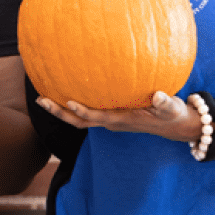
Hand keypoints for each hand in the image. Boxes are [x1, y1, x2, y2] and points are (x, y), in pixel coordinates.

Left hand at [35, 91, 202, 142]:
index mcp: (122, 119)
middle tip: (40, 100)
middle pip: (79, 120)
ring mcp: (109, 119)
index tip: (69, 102)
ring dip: (60, 109)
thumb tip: (158, 96)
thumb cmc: (173, 114)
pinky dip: (72, 104)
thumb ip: (165, 102)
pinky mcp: (110, 115)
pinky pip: (87, 111)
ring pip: (79, 118)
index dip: (83, 111)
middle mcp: (111, 121)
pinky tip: (63, 88)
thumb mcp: (172, 107)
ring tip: (41, 96)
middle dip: (59, 112)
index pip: (97, 117)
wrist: (174, 126)